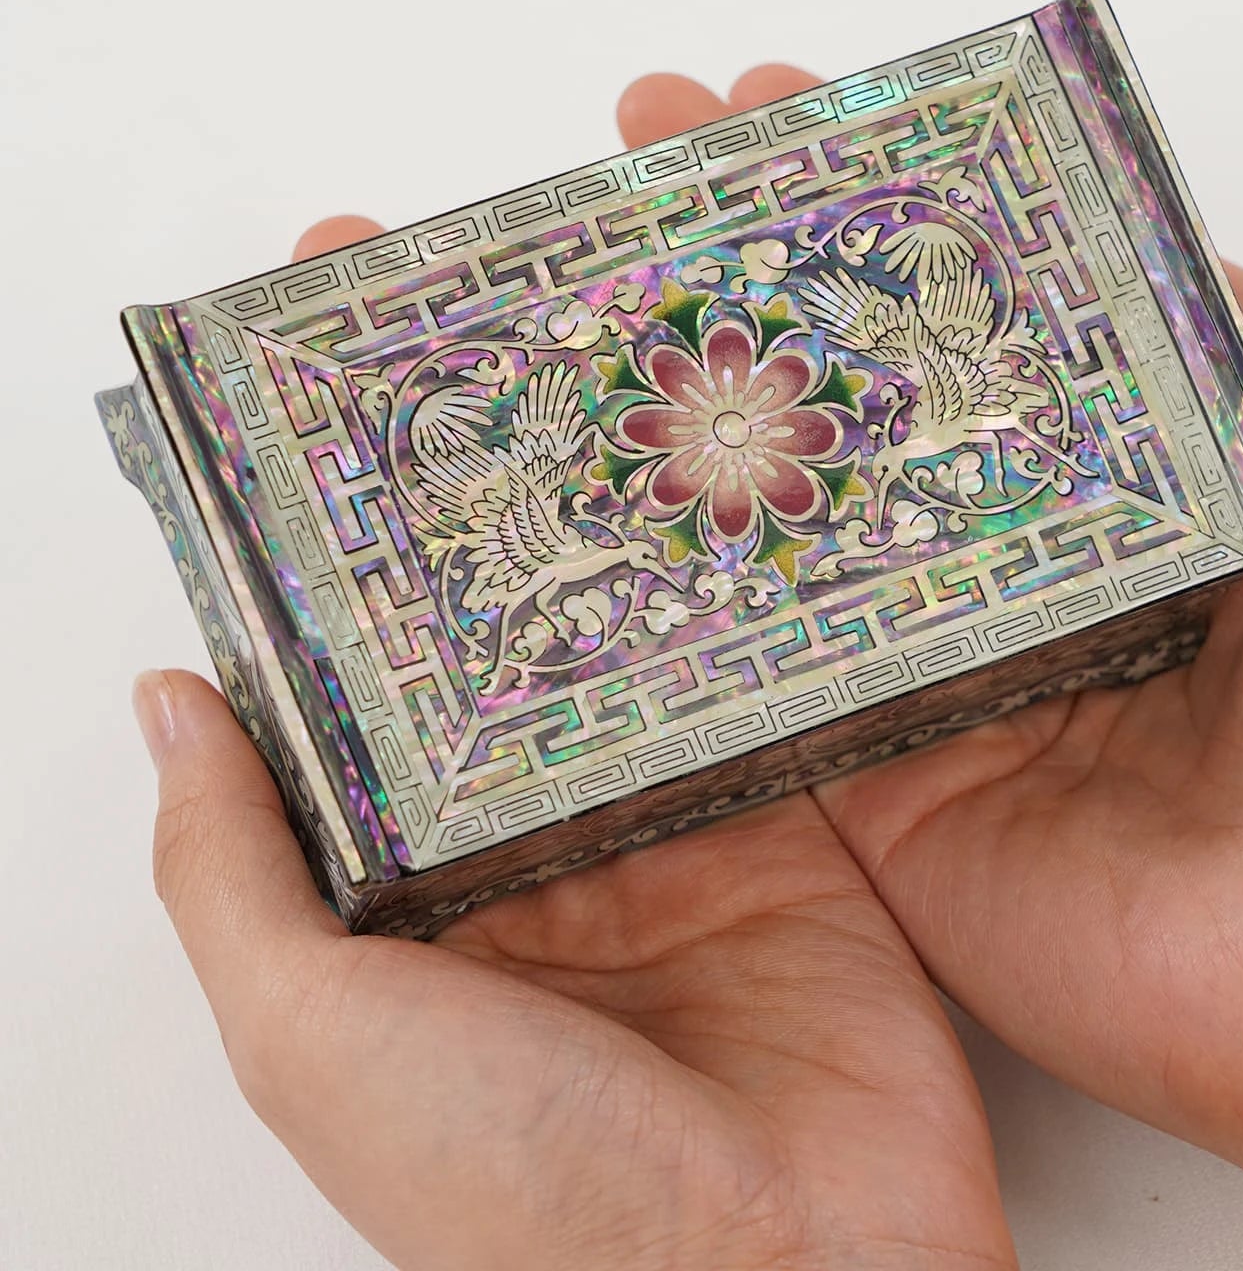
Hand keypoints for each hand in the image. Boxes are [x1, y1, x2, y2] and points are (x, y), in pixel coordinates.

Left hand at [133, 85, 1017, 1270]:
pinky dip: (757, 598)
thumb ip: (237, 872)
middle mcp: (539, 840)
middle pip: (508, 632)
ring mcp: (672, 824)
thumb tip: (168, 702)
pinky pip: (765, 686)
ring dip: (628, 525)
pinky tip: (748, 488)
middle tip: (488, 340)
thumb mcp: (320, 1036)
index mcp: (413, 885)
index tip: (331, 407)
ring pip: (640, 637)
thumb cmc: (523, 1190)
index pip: (361, 681)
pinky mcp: (791, 824)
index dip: (341, 545)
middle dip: (494, 496)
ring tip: (617, 379)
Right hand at [623, 66, 1242, 1267]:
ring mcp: (925, 679)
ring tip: (591, 290)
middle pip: (848, 407)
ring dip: (687, 412)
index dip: (870, 221)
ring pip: (782, 528)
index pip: (957, 330)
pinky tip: (594, 476)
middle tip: (647, 158)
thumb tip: (1163, 239)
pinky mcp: (868, 786)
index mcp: (1101, 499)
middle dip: (744, 280)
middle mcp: (999, 576)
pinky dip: (678, 595)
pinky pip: (757, 685)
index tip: (785, 112)